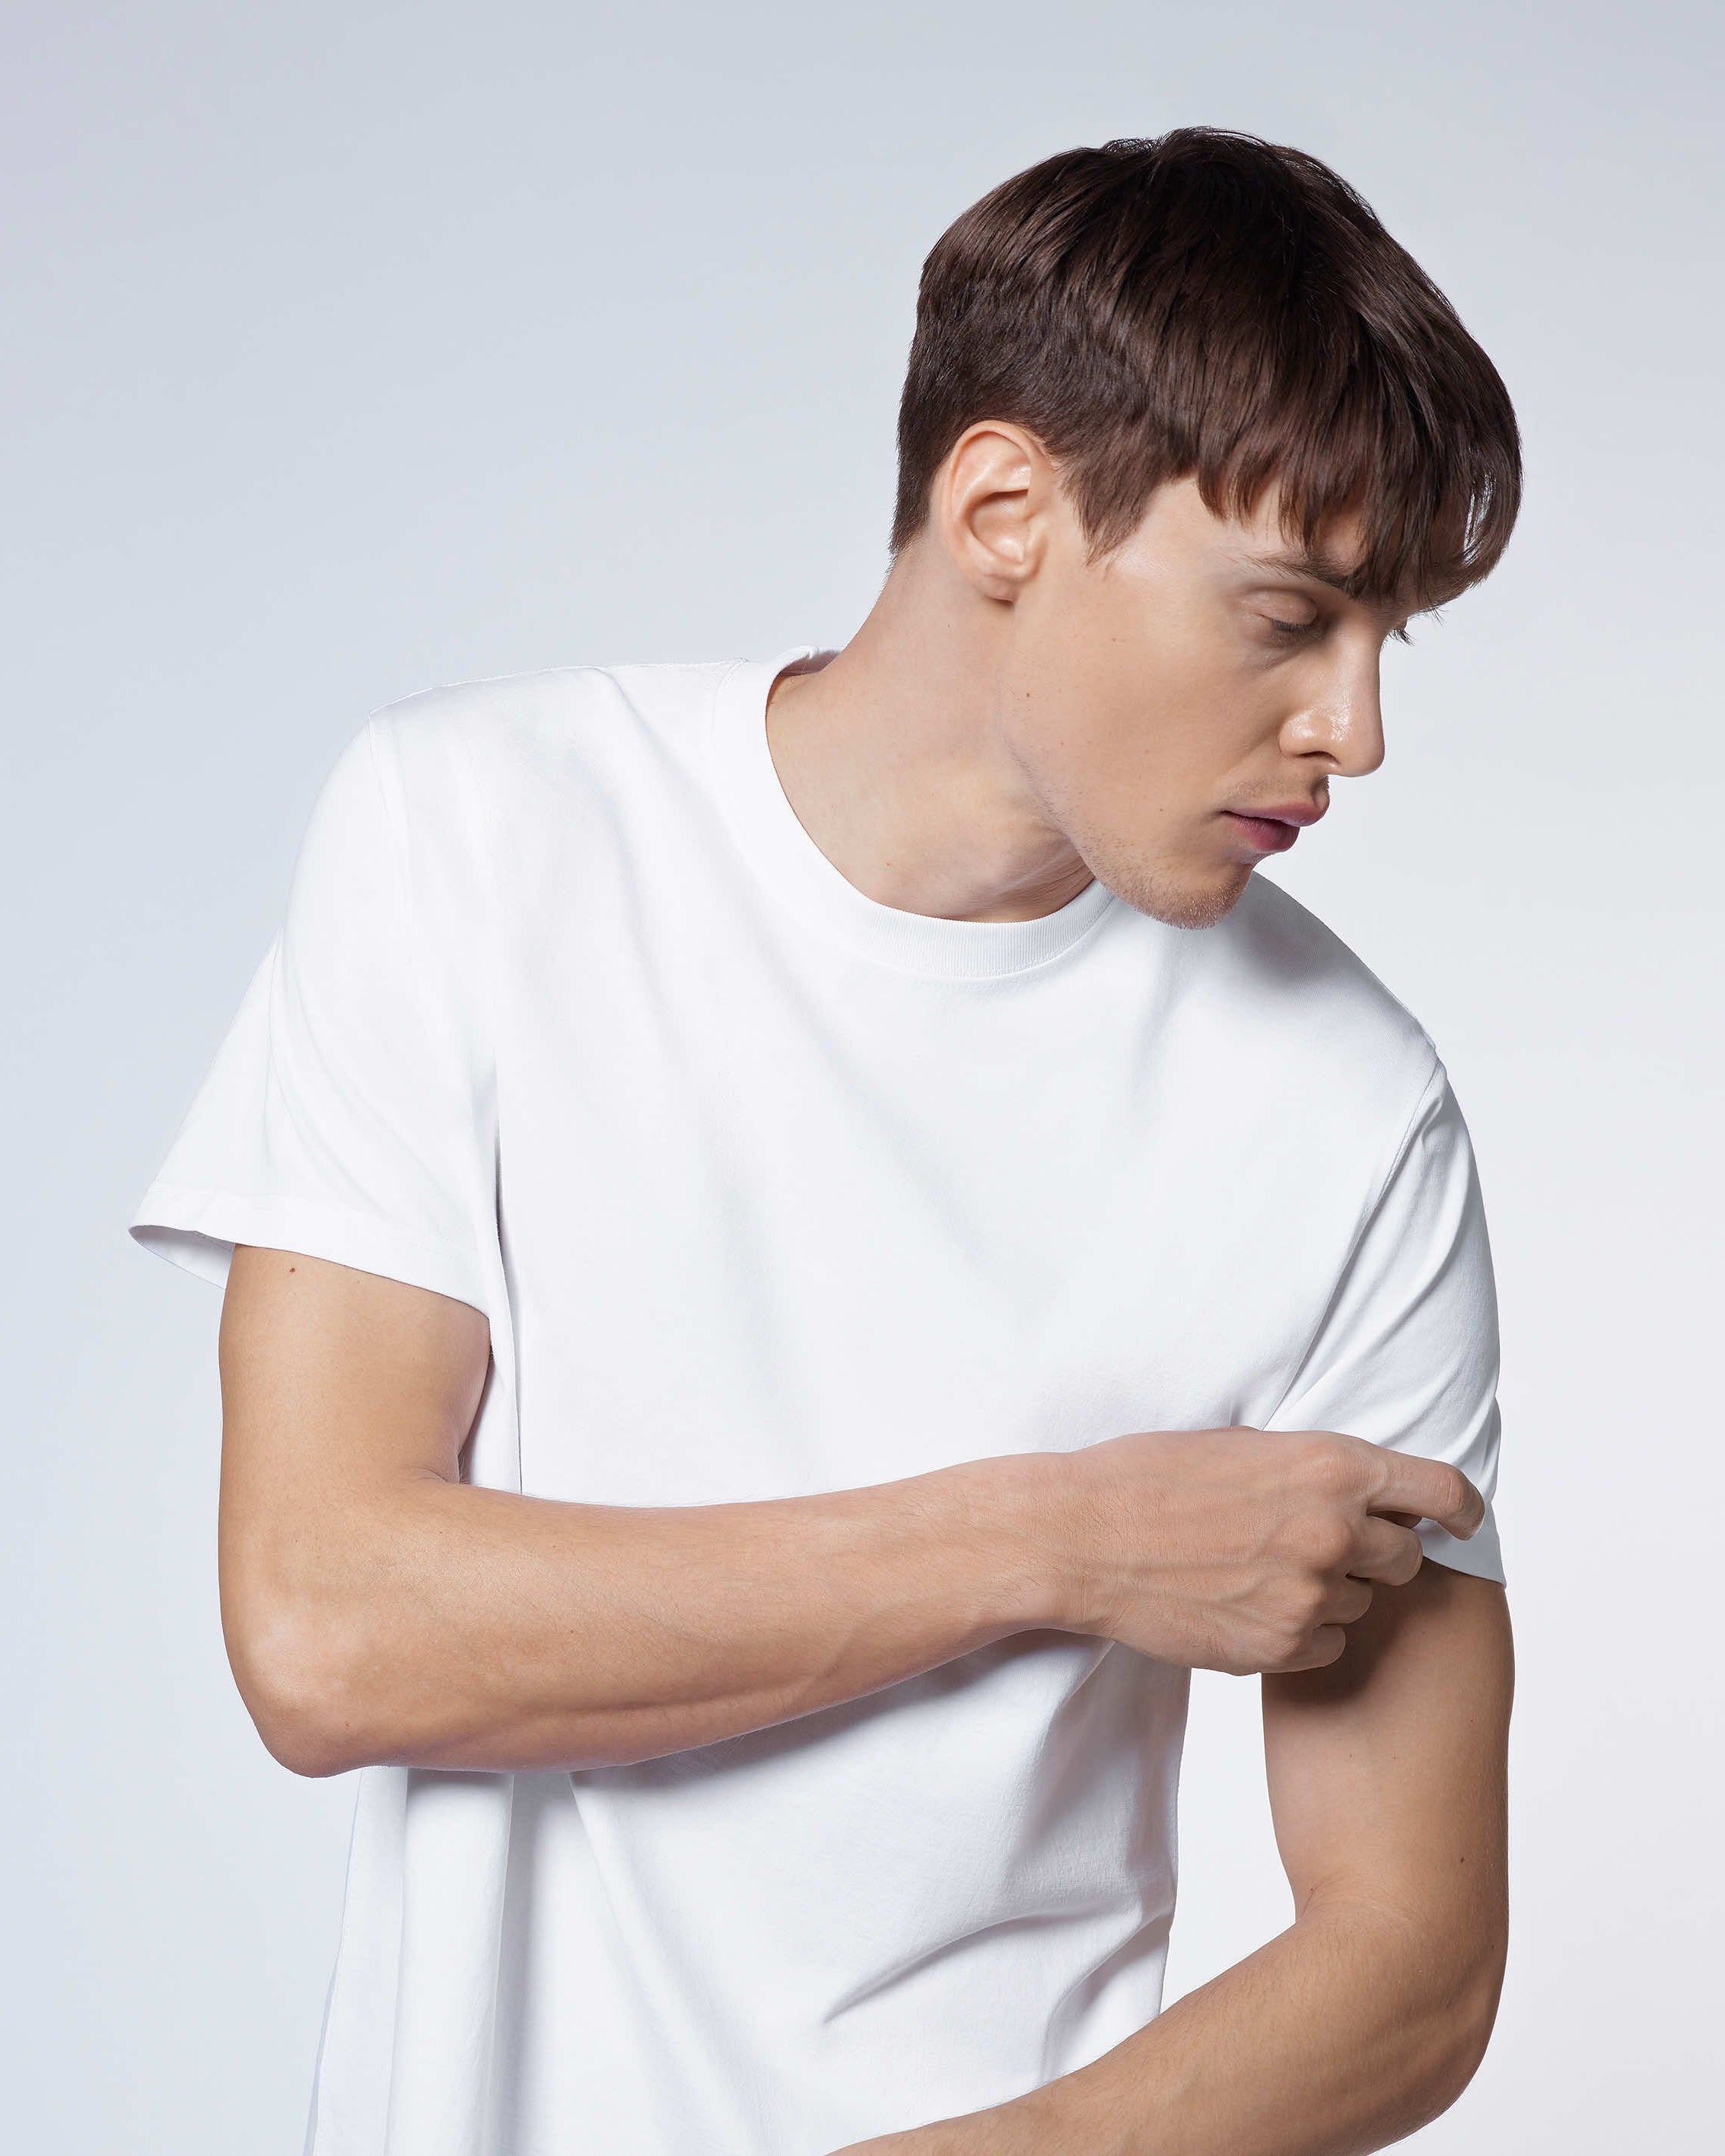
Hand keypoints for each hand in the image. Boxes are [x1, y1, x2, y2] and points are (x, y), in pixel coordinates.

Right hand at [1044, 1425, 1482, 1673]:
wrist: (1083, 1538)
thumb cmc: (1149, 1478)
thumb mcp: (1246, 1446)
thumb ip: (1315, 1469)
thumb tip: (1362, 1489)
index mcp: (1332, 1465)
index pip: (1444, 1490)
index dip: (1463, 1510)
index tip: (1463, 1522)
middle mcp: (1335, 1530)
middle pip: (1407, 1557)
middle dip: (1378, 1553)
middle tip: (1325, 1546)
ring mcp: (1311, 1595)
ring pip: (1362, 1605)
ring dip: (1331, 1593)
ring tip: (1261, 1572)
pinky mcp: (1282, 1648)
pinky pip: (1326, 1646)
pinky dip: (1301, 1633)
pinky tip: (1246, 1607)